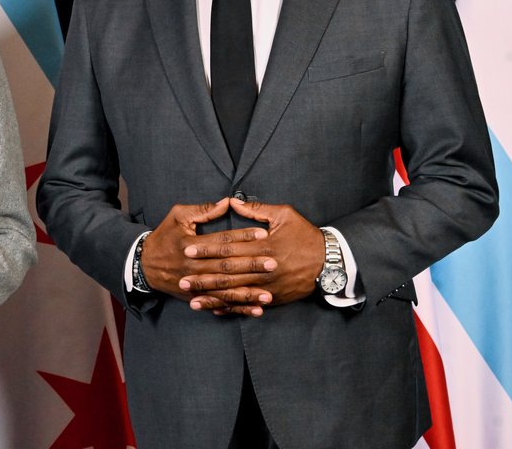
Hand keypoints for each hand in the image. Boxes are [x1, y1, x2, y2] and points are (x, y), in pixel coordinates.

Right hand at [140, 199, 274, 316]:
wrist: (143, 265)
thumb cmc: (164, 236)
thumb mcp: (178, 216)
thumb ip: (203, 209)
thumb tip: (228, 202)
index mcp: (190, 244)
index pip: (222, 240)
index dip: (243, 237)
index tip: (263, 235)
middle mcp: (193, 266)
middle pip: (226, 266)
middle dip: (250, 265)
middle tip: (273, 263)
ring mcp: (194, 284)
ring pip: (225, 289)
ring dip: (248, 292)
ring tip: (269, 293)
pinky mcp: (196, 296)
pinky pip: (220, 303)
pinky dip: (238, 308)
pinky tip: (256, 310)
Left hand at [181, 200, 324, 314]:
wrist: (330, 262)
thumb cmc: (305, 235)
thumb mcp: (284, 214)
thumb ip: (256, 210)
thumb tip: (232, 202)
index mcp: (263, 246)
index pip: (229, 248)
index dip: (207, 250)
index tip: (188, 250)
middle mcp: (263, 268)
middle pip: (227, 273)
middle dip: (203, 277)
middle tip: (181, 279)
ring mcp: (268, 286)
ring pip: (235, 293)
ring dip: (213, 297)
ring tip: (192, 300)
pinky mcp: (273, 298)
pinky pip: (248, 304)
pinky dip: (232, 308)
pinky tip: (215, 310)